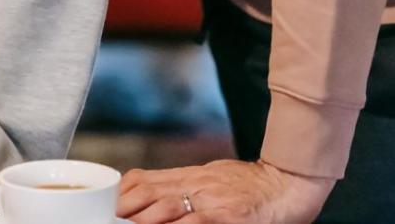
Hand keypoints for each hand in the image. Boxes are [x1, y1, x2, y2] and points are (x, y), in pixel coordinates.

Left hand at [118, 159, 334, 223]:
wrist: (288, 183)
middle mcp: (195, 184)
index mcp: (189, 176)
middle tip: (105, 219)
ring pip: (164, 208)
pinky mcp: (228, 216)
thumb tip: (152, 195)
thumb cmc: (251, 186)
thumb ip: (183, 186)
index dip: (120, 192)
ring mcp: (211, 200)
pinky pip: (195, 222)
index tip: (105, 203)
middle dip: (122, 209)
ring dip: (141, 220)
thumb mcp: (212, 178)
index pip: (143, 179)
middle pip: (147, 193)